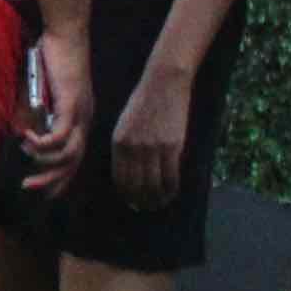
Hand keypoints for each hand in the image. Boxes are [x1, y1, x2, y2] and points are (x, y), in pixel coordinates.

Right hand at [21, 27, 94, 198]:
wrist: (65, 35)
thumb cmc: (52, 59)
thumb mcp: (39, 92)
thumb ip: (33, 113)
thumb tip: (18, 133)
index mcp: (80, 119)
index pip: (74, 157)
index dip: (61, 177)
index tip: (44, 191)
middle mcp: (85, 120)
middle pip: (73, 162)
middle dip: (53, 180)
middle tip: (30, 187)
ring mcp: (80, 114)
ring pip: (68, 154)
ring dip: (45, 161)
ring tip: (25, 156)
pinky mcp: (72, 106)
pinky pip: (59, 136)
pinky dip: (41, 141)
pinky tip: (25, 135)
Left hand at [112, 61, 194, 208]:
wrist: (163, 83)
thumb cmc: (144, 103)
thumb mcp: (125, 124)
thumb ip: (125, 147)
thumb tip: (130, 173)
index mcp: (118, 143)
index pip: (120, 178)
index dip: (126, 194)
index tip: (132, 201)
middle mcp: (133, 148)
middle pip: (136, 185)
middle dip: (141, 200)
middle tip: (147, 207)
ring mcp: (153, 148)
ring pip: (154, 184)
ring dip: (156, 199)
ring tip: (160, 203)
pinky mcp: (172, 146)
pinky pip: (171, 176)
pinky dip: (171, 189)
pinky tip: (172, 193)